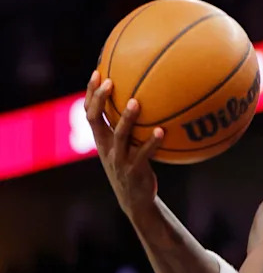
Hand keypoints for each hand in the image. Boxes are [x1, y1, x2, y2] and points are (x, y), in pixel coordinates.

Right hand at [85, 70, 164, 216]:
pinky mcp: (134, 170)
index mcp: (102, 139)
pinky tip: (162, 131)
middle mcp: (106, 147)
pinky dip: (152, 142)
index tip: (97, 72)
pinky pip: (143, 153)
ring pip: (120, 135)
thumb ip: (132, 129)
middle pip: (96, 119)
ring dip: (127, 118)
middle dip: (100, 99)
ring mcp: (119, 159)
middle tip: (110, 81)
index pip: (90, 112)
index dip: (91, 93)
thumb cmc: (134, 167)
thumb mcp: (127, 147)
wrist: (135, 200)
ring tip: (137, 102)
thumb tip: (149, 102)